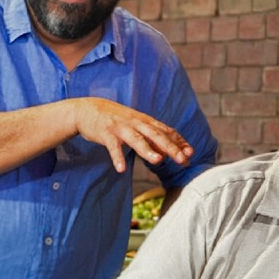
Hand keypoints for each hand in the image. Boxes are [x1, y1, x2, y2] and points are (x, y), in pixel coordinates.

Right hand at [68, 98, 193, 172]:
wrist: (87, 109)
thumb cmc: (115, 120)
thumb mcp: (135, 126)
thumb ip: (150, 138)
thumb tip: (167, 153)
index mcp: (145, 121)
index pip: (166, 131)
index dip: (179, 142)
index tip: (191, 153)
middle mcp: (135, 123)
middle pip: (156, 135)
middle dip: (170, 147)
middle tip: (183, 160)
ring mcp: (121, 128)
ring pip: (136, 139)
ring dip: (147, 150)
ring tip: (158, 161)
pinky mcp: (106, 133)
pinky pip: (112, 147)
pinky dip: (117, 157)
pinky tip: (121, 169)